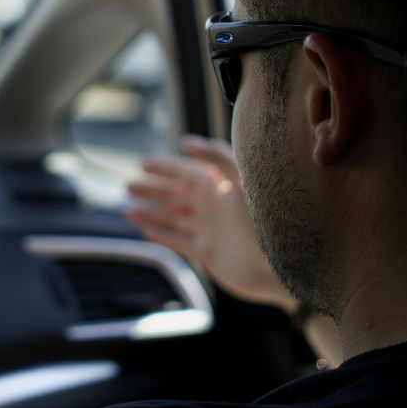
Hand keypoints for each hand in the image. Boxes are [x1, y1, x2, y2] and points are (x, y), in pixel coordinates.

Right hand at [124, 134, 297, 312]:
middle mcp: (213, 207)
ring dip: (152, 213)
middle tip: (128, 187)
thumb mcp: (242, 181)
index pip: (185, 172)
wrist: (278, 265)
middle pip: (176, 195)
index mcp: (219, 187)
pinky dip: (162, 236)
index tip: (141, 164)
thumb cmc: (264, 221)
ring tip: (128, 211)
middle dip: (152, 190)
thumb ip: (218, 157)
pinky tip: (145, 230)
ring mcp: (210, 230)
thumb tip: (186, 141)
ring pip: (173, 218)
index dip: (164, 167)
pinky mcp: (208, 253)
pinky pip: (179, 242)